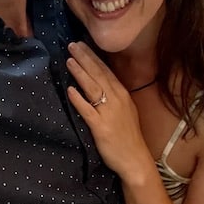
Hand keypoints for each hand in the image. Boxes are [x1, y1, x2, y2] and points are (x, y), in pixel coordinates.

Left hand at [66, 42, 152, 179]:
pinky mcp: (101, 127)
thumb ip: (113, 94)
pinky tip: (70, 90)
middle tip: (72, 45)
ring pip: (92, 88)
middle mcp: (116, 99)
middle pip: (98, 74)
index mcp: (122, 93)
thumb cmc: (127, 134)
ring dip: (80, 72)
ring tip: (69, 60)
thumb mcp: (125, 108)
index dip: (92, 57)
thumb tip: (98, 79)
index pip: (105, 70)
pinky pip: (87, 110)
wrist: (134, 158)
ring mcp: (108, 112)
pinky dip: (78, 99)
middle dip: (84, 58)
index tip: (81, 45)